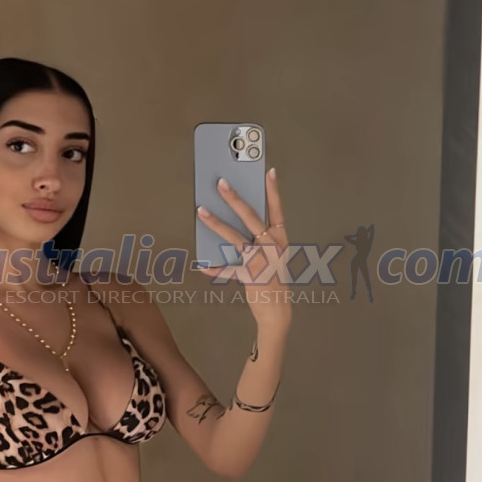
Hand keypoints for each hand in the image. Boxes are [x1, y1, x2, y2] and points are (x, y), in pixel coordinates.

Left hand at [195, 167, 292, 330]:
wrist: (278, 310)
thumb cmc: (273, 279)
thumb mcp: (273, 255)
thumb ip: (259, 238)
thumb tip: (235, 220)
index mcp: (280, 239)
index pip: (277, 209)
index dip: (273, 190)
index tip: (268, 171)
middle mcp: (272, 247)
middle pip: (252, 217)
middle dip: (235, 198)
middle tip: (222, 183)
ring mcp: (261, 261)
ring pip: (235, 237)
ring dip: (216, 223)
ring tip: (201, 210)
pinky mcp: (250, 276)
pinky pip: (228, 270)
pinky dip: (215, 268)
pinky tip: (202, 265)